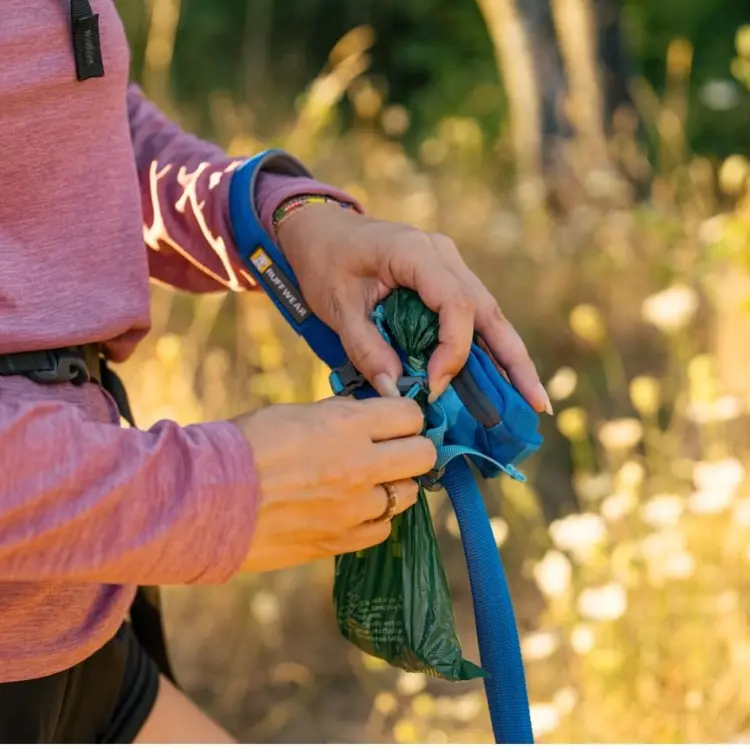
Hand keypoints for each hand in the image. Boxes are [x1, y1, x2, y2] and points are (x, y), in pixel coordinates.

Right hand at [231, 397, 435, 571]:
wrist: (205, 500)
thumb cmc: (243, 446)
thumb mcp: (294, 414)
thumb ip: (338, 416)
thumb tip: (367, 417)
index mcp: (346, 425)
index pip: (411, 414)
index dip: (406, 415)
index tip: (396, 420)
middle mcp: (360, 466)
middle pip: (425, 455)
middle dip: (413, 448)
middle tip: (394, 450)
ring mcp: (353, 508)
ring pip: (408, 495)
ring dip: (395, 485)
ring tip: (370, 481)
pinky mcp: (340, 541)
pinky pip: (382, 529)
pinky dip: (374, 518)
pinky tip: (353, 509)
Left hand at [277, 203, 551, 412]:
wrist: (320, 229)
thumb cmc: (324, 262)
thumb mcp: (336, 307)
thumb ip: (365, 348)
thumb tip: (396, 391)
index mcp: (414, 251)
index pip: (455, 304)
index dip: (453, 351)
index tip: (434, 386)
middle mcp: (442, 254)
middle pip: (488, 309)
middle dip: (513, 360)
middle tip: (536, 404)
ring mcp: (448, 263)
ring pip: (489, 312)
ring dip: (510, 356)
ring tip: (532, 398)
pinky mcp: (445, 277)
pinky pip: (473, 314)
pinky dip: (488, 346)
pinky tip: (503, 377)